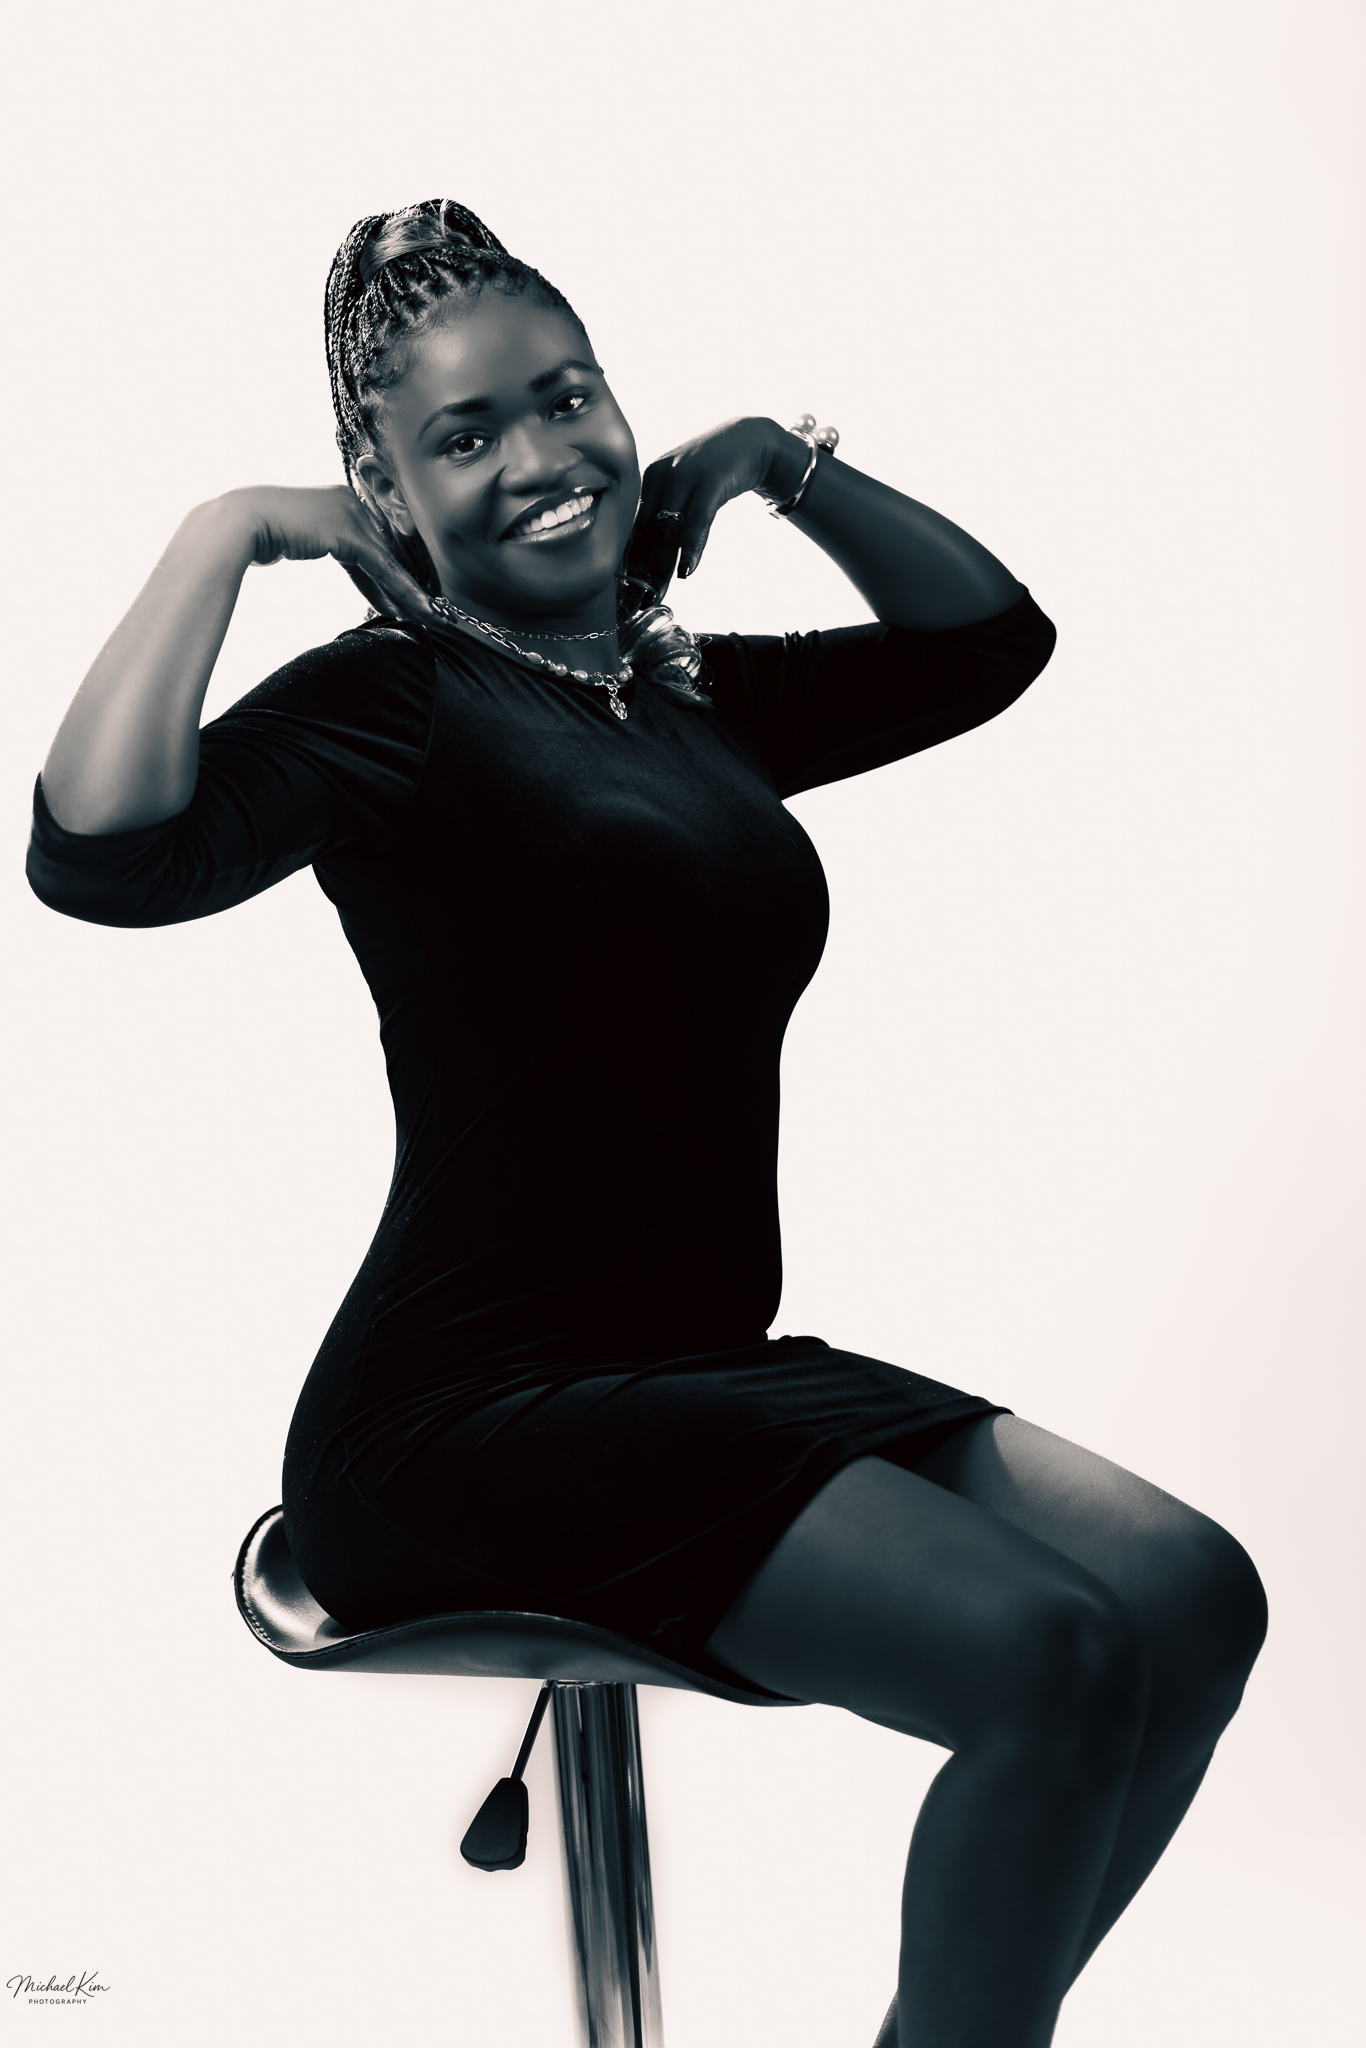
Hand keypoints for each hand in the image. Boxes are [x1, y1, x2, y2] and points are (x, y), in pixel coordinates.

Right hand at [228, 484, 438, 620]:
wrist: (240, 522)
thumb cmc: (257, 530)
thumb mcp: (297, 536)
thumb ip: (316, 541)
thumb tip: (310, 550)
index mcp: (340, 500)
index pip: (373, 542)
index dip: (390, 572)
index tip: (406, 596)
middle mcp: (351, 502)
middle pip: (387, 550)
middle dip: (407, 584)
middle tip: (429, 610)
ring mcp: (352, 514)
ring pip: (391, 560)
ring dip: (411, 592)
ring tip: (430, 616)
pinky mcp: (349, 532)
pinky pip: (383, 567)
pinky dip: (401, 589)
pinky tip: (414, 609)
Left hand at [624, 417, 802, 600]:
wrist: (750, 440)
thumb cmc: (713, 471)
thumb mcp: (682, 489)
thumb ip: (664, 514)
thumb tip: (647, 557)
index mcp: (647, 481)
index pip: (632, 529)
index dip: (627, 563)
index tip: (623, 593)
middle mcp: (660, 477)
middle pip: (646, 534)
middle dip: (640, 573)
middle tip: (635, 605)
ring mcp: (684, 477)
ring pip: (667, 531)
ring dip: (661, 568)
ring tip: (656, 597)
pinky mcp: (710, 481)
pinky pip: (697, 521)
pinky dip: (691, 548)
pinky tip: (686, 571)